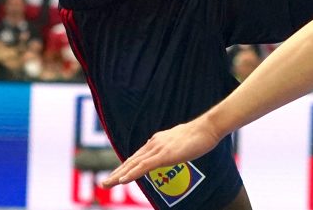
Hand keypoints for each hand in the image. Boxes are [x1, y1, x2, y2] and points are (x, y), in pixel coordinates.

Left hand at [101, 118, 221, 187]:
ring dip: (119, 175)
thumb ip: (170, 147)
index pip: (137, 157)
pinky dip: (132, 174)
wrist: (207, 128)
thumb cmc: (198, 135)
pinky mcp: (164, 155)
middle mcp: (154, 144)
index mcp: (157, 141)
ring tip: (107, 183)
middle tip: (104, 182)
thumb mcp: (180, 142)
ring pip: (134, 164)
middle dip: (117, 172)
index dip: (126, 167)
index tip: (116, 175)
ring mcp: (158, 149)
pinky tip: (123, 180)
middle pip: (131, 160)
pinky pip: (144, 166)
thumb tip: (167, 153)